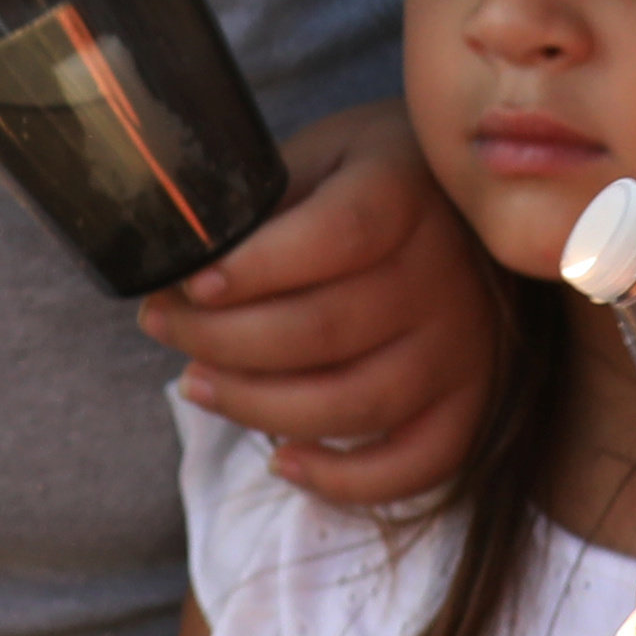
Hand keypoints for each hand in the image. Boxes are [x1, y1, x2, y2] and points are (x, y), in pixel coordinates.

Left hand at [136, 104, 489, 511]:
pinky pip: (416, 463)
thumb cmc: (365, 179)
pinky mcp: (471, 402)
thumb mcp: (317, 157)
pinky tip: (283, 460)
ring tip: (197, 384)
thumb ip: (264, 206)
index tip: (191, 284)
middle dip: (223, 339)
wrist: (465, 200)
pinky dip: (345, 479)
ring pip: (355, 403)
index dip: (258, 268)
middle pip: (326, 329)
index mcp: (406, 192)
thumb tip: (178, 270)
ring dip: (259, 407)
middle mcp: (446, 273)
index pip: (337, 237)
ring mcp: (464, 346)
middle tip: (163, 327)